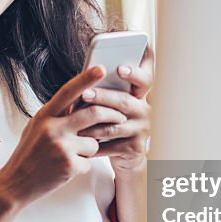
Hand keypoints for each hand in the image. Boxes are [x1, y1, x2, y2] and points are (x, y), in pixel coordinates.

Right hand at [0, 65, 127, 203]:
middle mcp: (52, 128)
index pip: (68, 91)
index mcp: (44, 115)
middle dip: (112, 115)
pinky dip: (82, 166)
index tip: (102, 69)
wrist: (15, 183)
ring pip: (94, 142)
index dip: (86, 79)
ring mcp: (61, 147)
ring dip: (90, 149)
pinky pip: (89, 162)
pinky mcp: (69, 165)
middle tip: (120, 117)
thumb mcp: (37, 127)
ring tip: (73, 155)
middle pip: (93, 113)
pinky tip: (66, 169)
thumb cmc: (28, 154)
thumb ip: (56, 114)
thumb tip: (79, 100)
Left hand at [78, 45, 152, 171]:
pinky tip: (80, 140)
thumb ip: (107, 88)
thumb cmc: (113, 120)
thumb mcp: (113, 102)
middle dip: (103, 97)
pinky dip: (94, 144)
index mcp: (139, 94)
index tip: (120, 69)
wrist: (125, 152)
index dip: (134, 73)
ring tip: (75, 120)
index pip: (144, 78)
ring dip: (93, 124)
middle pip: (125, 101)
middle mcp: (144, 110)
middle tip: (85, 94)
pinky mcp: (135, 148)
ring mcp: (141, 129)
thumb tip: (86, 75)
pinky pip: (111, 145)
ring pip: (115, 125)